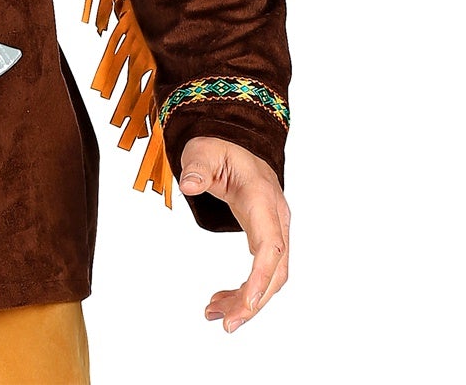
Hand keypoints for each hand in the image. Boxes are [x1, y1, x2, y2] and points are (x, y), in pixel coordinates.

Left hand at [179, 135, 290, 330]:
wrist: (235, 143)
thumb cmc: (220, 147)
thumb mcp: (203, 151)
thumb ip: (198, 168)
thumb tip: (189, 184)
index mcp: (262, 199)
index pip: (270, 246)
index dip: (262, 278)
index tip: (248, 304)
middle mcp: (276, 218)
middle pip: (276, 270)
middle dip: (254, 301)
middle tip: (226, 323)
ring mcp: (274, 229)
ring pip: (271, 276)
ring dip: (247, 300)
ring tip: (215, 313)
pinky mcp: (264, 236)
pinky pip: (262, 270)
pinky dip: (245, 289)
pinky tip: (222, 298)